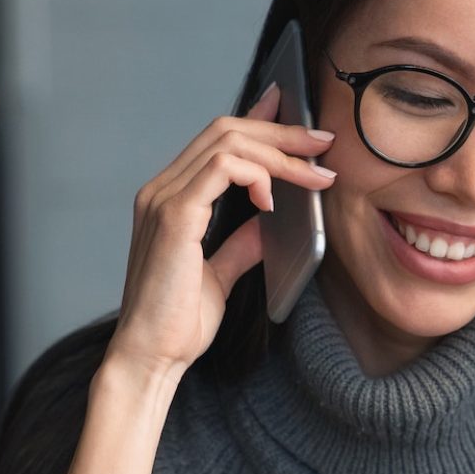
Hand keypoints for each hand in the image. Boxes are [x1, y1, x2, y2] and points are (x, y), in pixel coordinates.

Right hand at [107, 83, 336, 380]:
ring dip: (279, 152)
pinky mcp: (174, 216)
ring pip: (227, 143)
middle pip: (225, 131)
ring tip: (315, 173)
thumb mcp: (220, 276)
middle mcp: (162, 191)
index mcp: (170, 200)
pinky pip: (222, 169)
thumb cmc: (177, 323)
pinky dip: (257, 174)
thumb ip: (241, 244)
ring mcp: (164, 200)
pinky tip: (274, 199)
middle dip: (280, 130)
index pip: (216, 141)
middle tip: (322, 141)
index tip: (297, 116)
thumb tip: (269, 224)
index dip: (258, 120)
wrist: (152, 357)